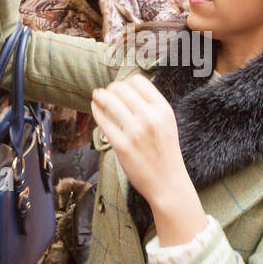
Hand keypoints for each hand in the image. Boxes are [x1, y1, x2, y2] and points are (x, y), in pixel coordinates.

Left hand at [92, 76, 204, 245]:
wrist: (167, 182)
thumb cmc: (164, 152)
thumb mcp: (166, 123)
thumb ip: (152, 105)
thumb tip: (127, 87)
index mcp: (163, 109)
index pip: (138, 81)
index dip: (126, 82)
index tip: (120, 87)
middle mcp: (150, 118)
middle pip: (121, 88)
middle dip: (110, 88)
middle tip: (106, 92)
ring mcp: (135, 132)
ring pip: (109, 101)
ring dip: (100, 96)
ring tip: (96, 96)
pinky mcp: (122, 146)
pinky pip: (103, 121)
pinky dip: (96, 111)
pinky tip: (95, 108)